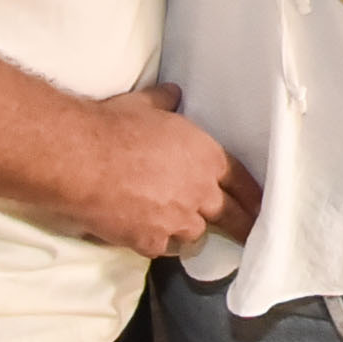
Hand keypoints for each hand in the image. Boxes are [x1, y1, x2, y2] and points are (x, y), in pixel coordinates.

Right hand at [78, 84, 259, 255]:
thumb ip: (166, 102)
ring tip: (179, 226)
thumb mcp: (147, 105)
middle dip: (241, 226)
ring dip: (189, 231)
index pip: (241, 181)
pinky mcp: (149, 242)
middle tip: (249, 235)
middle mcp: (199, 192)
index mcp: (207, 157)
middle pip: (231, 216)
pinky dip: (157, 243)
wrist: (82, 159)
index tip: (260, 205)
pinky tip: (147, 235)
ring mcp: (176, 220)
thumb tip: (172, 93)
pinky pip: (162, 248)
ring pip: (194, 235)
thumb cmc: (116, 126)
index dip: (251, 195)